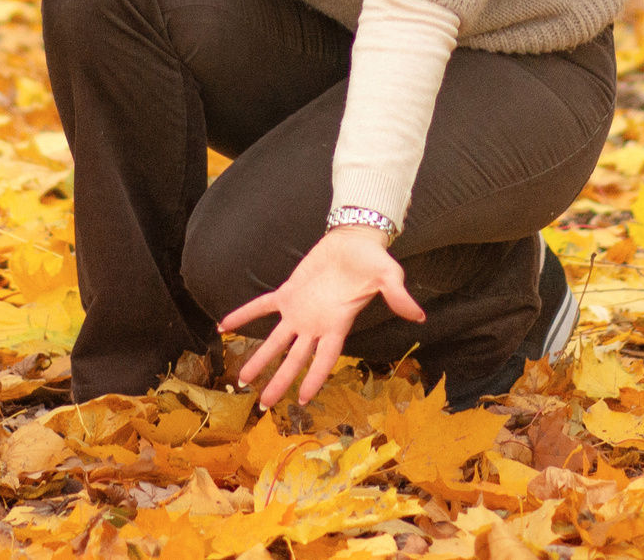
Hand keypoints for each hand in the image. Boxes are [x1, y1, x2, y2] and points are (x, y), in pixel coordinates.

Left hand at [218, 227, 424, 406]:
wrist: (354, 239)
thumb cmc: (373, 260)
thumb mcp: (388, 275)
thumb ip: (398, 296)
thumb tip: (418, 314)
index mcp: (338, 324)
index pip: (324, 359)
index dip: (314, 379)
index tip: (304, 400)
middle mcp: (315, 324)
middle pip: (294, 360)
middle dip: (279, 382)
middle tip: (263, 404)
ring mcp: (300, 310)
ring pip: (275, 341)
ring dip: (259, 359)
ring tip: (241, 379)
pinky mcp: (288, 292)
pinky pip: (262, 306)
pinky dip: (244, 315)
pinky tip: (225, 325)